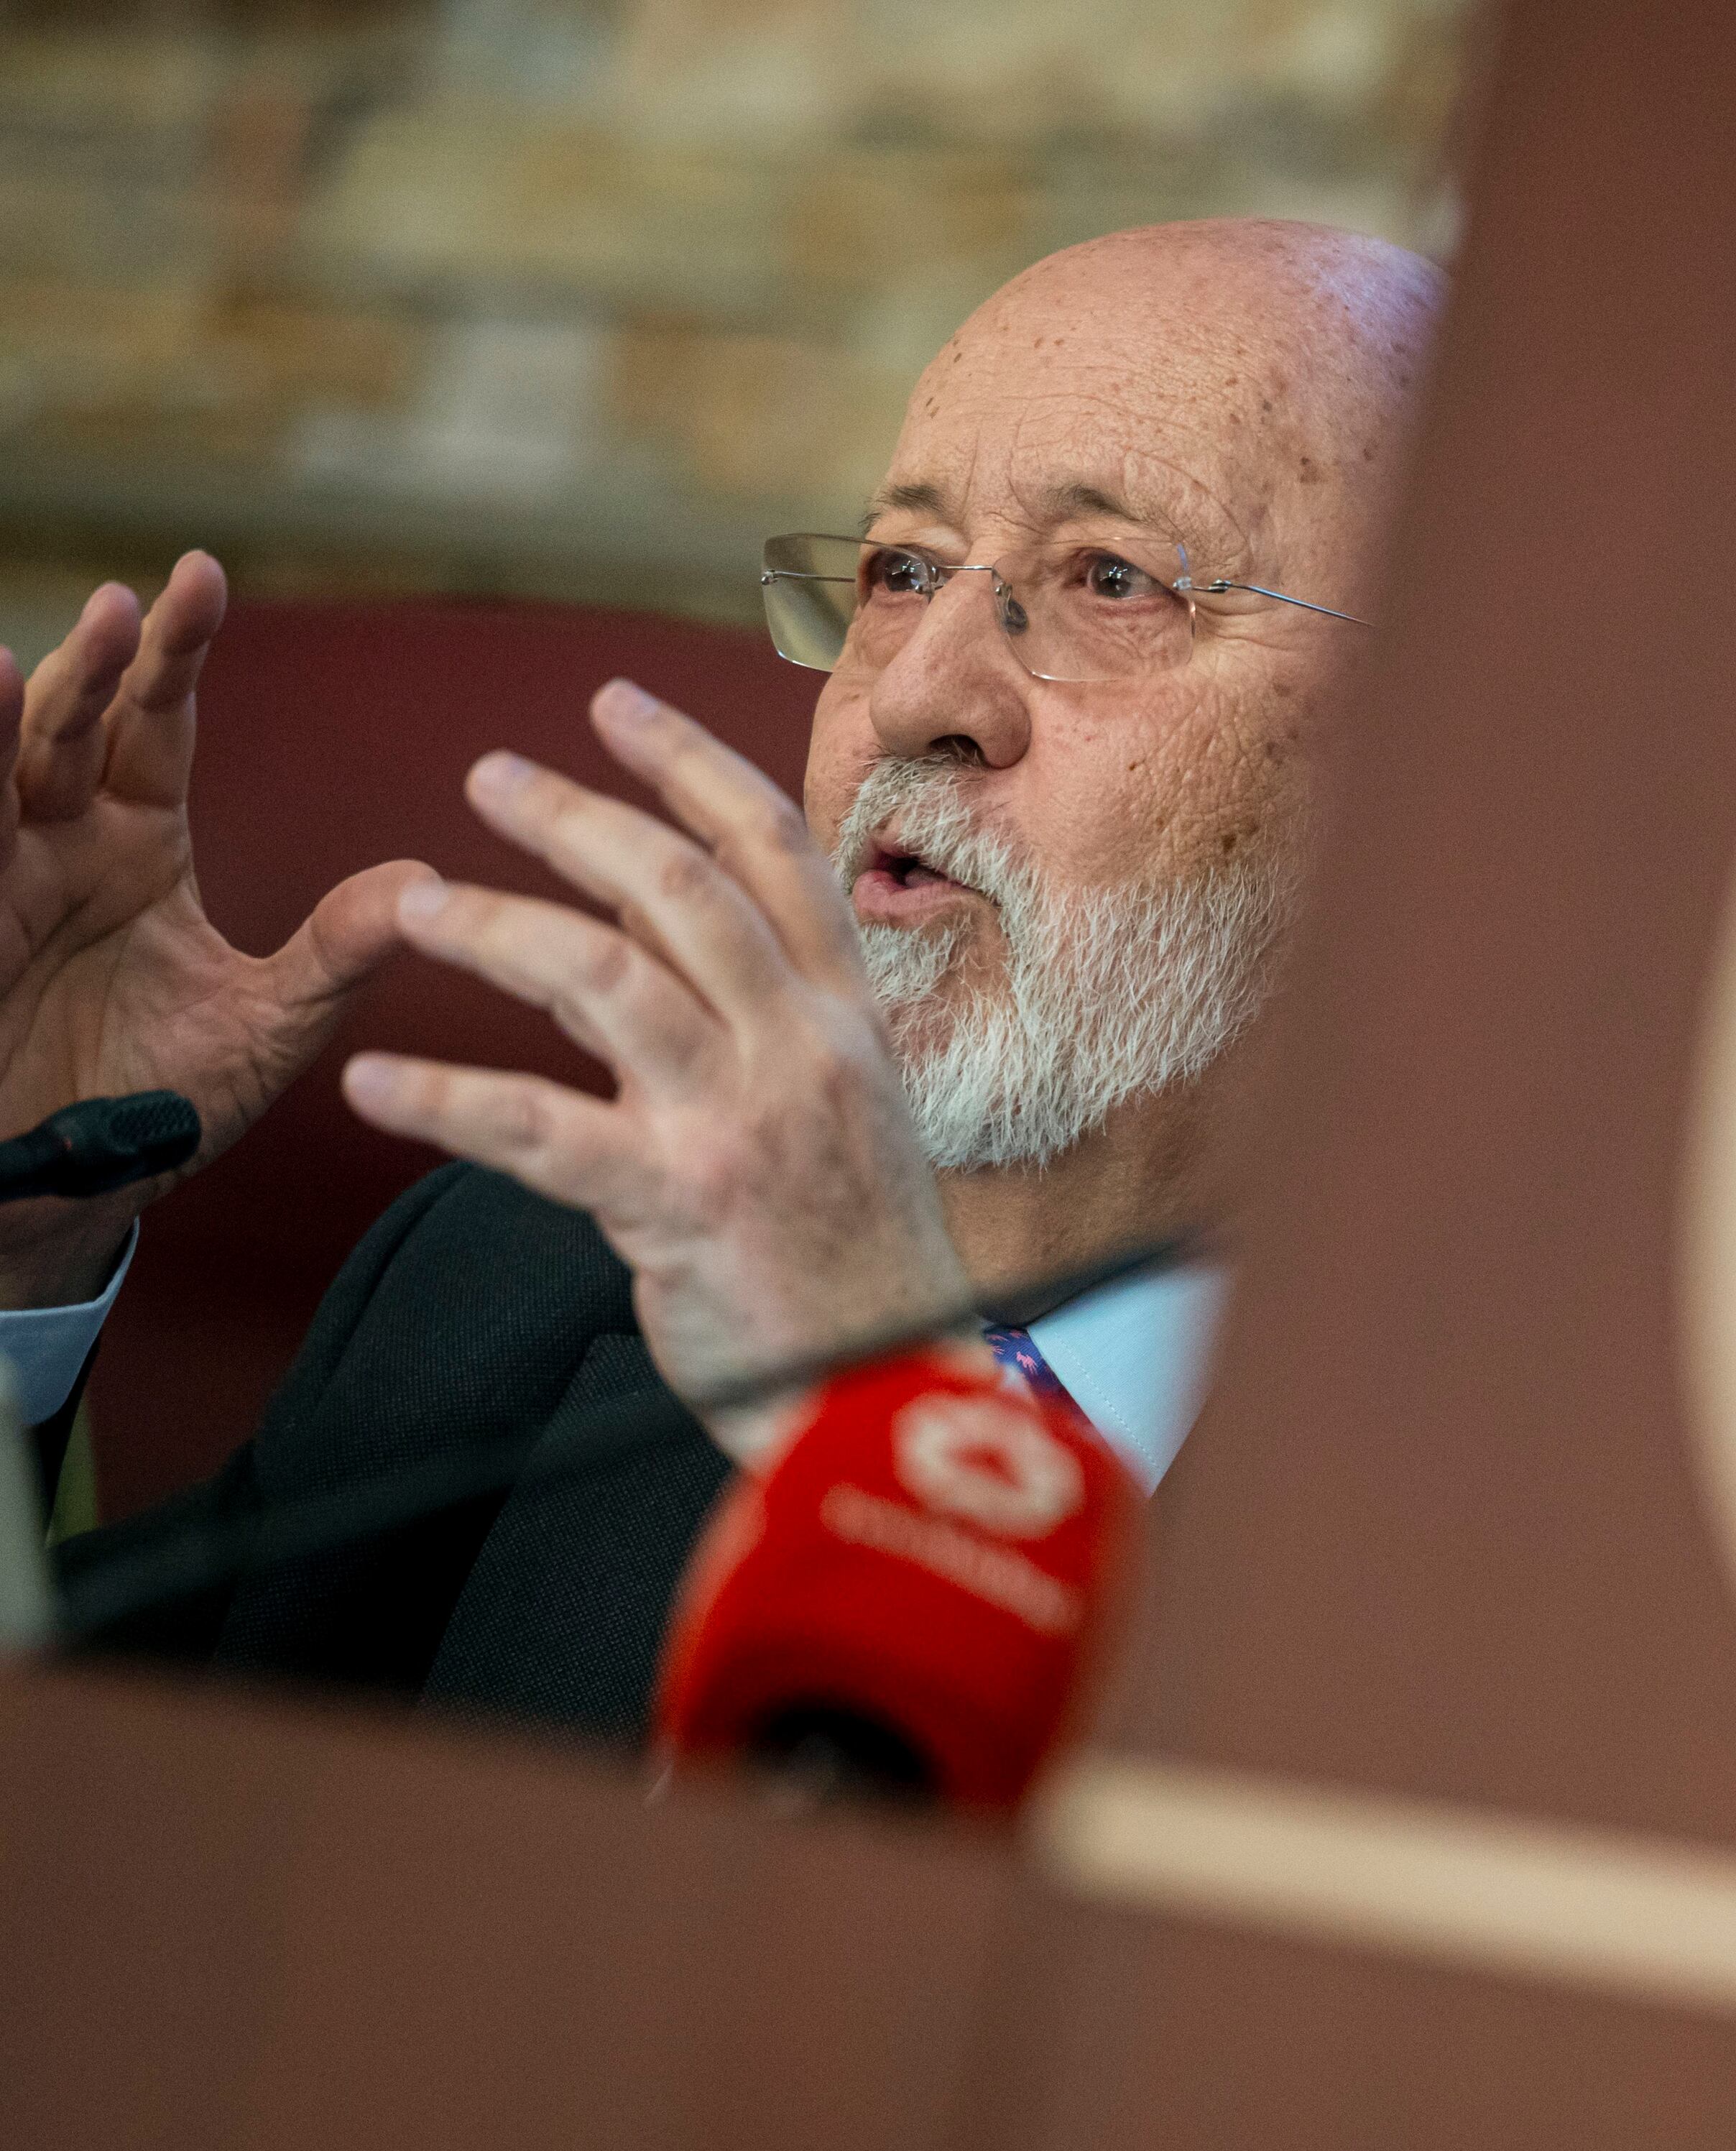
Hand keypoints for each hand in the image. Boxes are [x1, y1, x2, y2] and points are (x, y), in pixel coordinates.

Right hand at [0, 553, 432, 1306]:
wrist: (79, 1191)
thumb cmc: (161, 1100)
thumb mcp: (269, 1025)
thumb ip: (337, 954)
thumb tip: (425, 882)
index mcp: (137, 841)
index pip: (159, 721)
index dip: (175, 652)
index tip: (201, 576)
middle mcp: (59, 843)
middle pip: (72, 724)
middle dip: (94, 665)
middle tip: (126, 605)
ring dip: (1, 717)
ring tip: (5, 659)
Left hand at [340, 679, 967, 1464]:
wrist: (891, 1390)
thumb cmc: (851, 1265)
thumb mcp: (827, 1120)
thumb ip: (724, 1026)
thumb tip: (592, 949)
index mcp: (846, 1022)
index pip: (774, 855)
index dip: (692, 766)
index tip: (615, 703)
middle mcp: (803, 1052)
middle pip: (680, 889)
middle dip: (576, 817)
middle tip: (485, 779)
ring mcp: (745, 1123)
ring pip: (603, 978)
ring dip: (494, 926)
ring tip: (410, 904)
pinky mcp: (680, 1204)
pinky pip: (540, 1132)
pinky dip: (447, 1101)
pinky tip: (373, 1086)